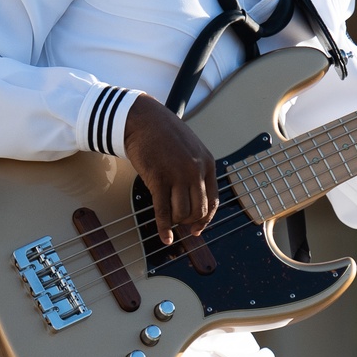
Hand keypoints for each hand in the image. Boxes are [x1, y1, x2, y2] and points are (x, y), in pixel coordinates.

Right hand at [124, 95, 218, 245]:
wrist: (143, 119)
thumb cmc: (164, 134)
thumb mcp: (191, 149)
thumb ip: (197, 171)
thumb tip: (195, 199)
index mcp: (207, 164)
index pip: (213, 201)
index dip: (206, 219)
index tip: (198, 229)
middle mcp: (195, 171)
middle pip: (199, 210)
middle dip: (189, 221)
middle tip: (180, 224)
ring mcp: (177, 175)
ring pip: (182, 213)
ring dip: (175, 221)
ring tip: (167, 218)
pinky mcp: (158, 178)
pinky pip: (163, 211)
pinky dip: (164, 228)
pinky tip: (165, 237)